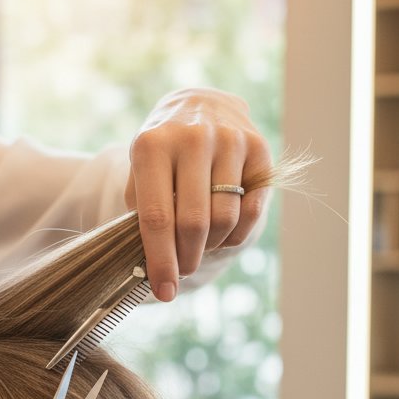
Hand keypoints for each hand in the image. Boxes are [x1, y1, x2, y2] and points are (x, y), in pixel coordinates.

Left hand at [124, 87, 271, 300]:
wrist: (199, 106)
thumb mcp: (139, 173)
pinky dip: (236, 234)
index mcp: (152, 145)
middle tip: (182, 271)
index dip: (161, 262)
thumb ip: (140, 214)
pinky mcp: (259, 148)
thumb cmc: (163, 153)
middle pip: (194, 223)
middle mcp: (192, 138)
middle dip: (187, 259)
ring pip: (225, 219)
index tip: (164, 292)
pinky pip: (251, 211)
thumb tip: (150, 268)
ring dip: (211, 246)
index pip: (157, 217)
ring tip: (199, 245)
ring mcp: (229, 140)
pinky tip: (222, 233)